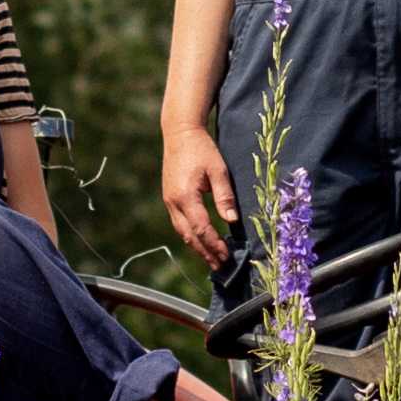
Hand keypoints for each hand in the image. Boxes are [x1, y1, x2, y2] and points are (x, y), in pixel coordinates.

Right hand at [163, 121, 235, 262]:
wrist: (179, 133)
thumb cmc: (202, 149)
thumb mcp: (218, 170)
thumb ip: (224, 196)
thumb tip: (231, 220)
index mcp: (186, 196)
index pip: (201, 228)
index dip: (214, 244)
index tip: (226, 255)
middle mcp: (173, 202)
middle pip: (189, 236)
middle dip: (205, 252)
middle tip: (220, 266)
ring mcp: (169, 201)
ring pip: (182, 232)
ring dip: (197, 247)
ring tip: (211, 260)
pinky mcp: (170, 198)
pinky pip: (179, 223)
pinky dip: (191, 235)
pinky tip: (200, 241)